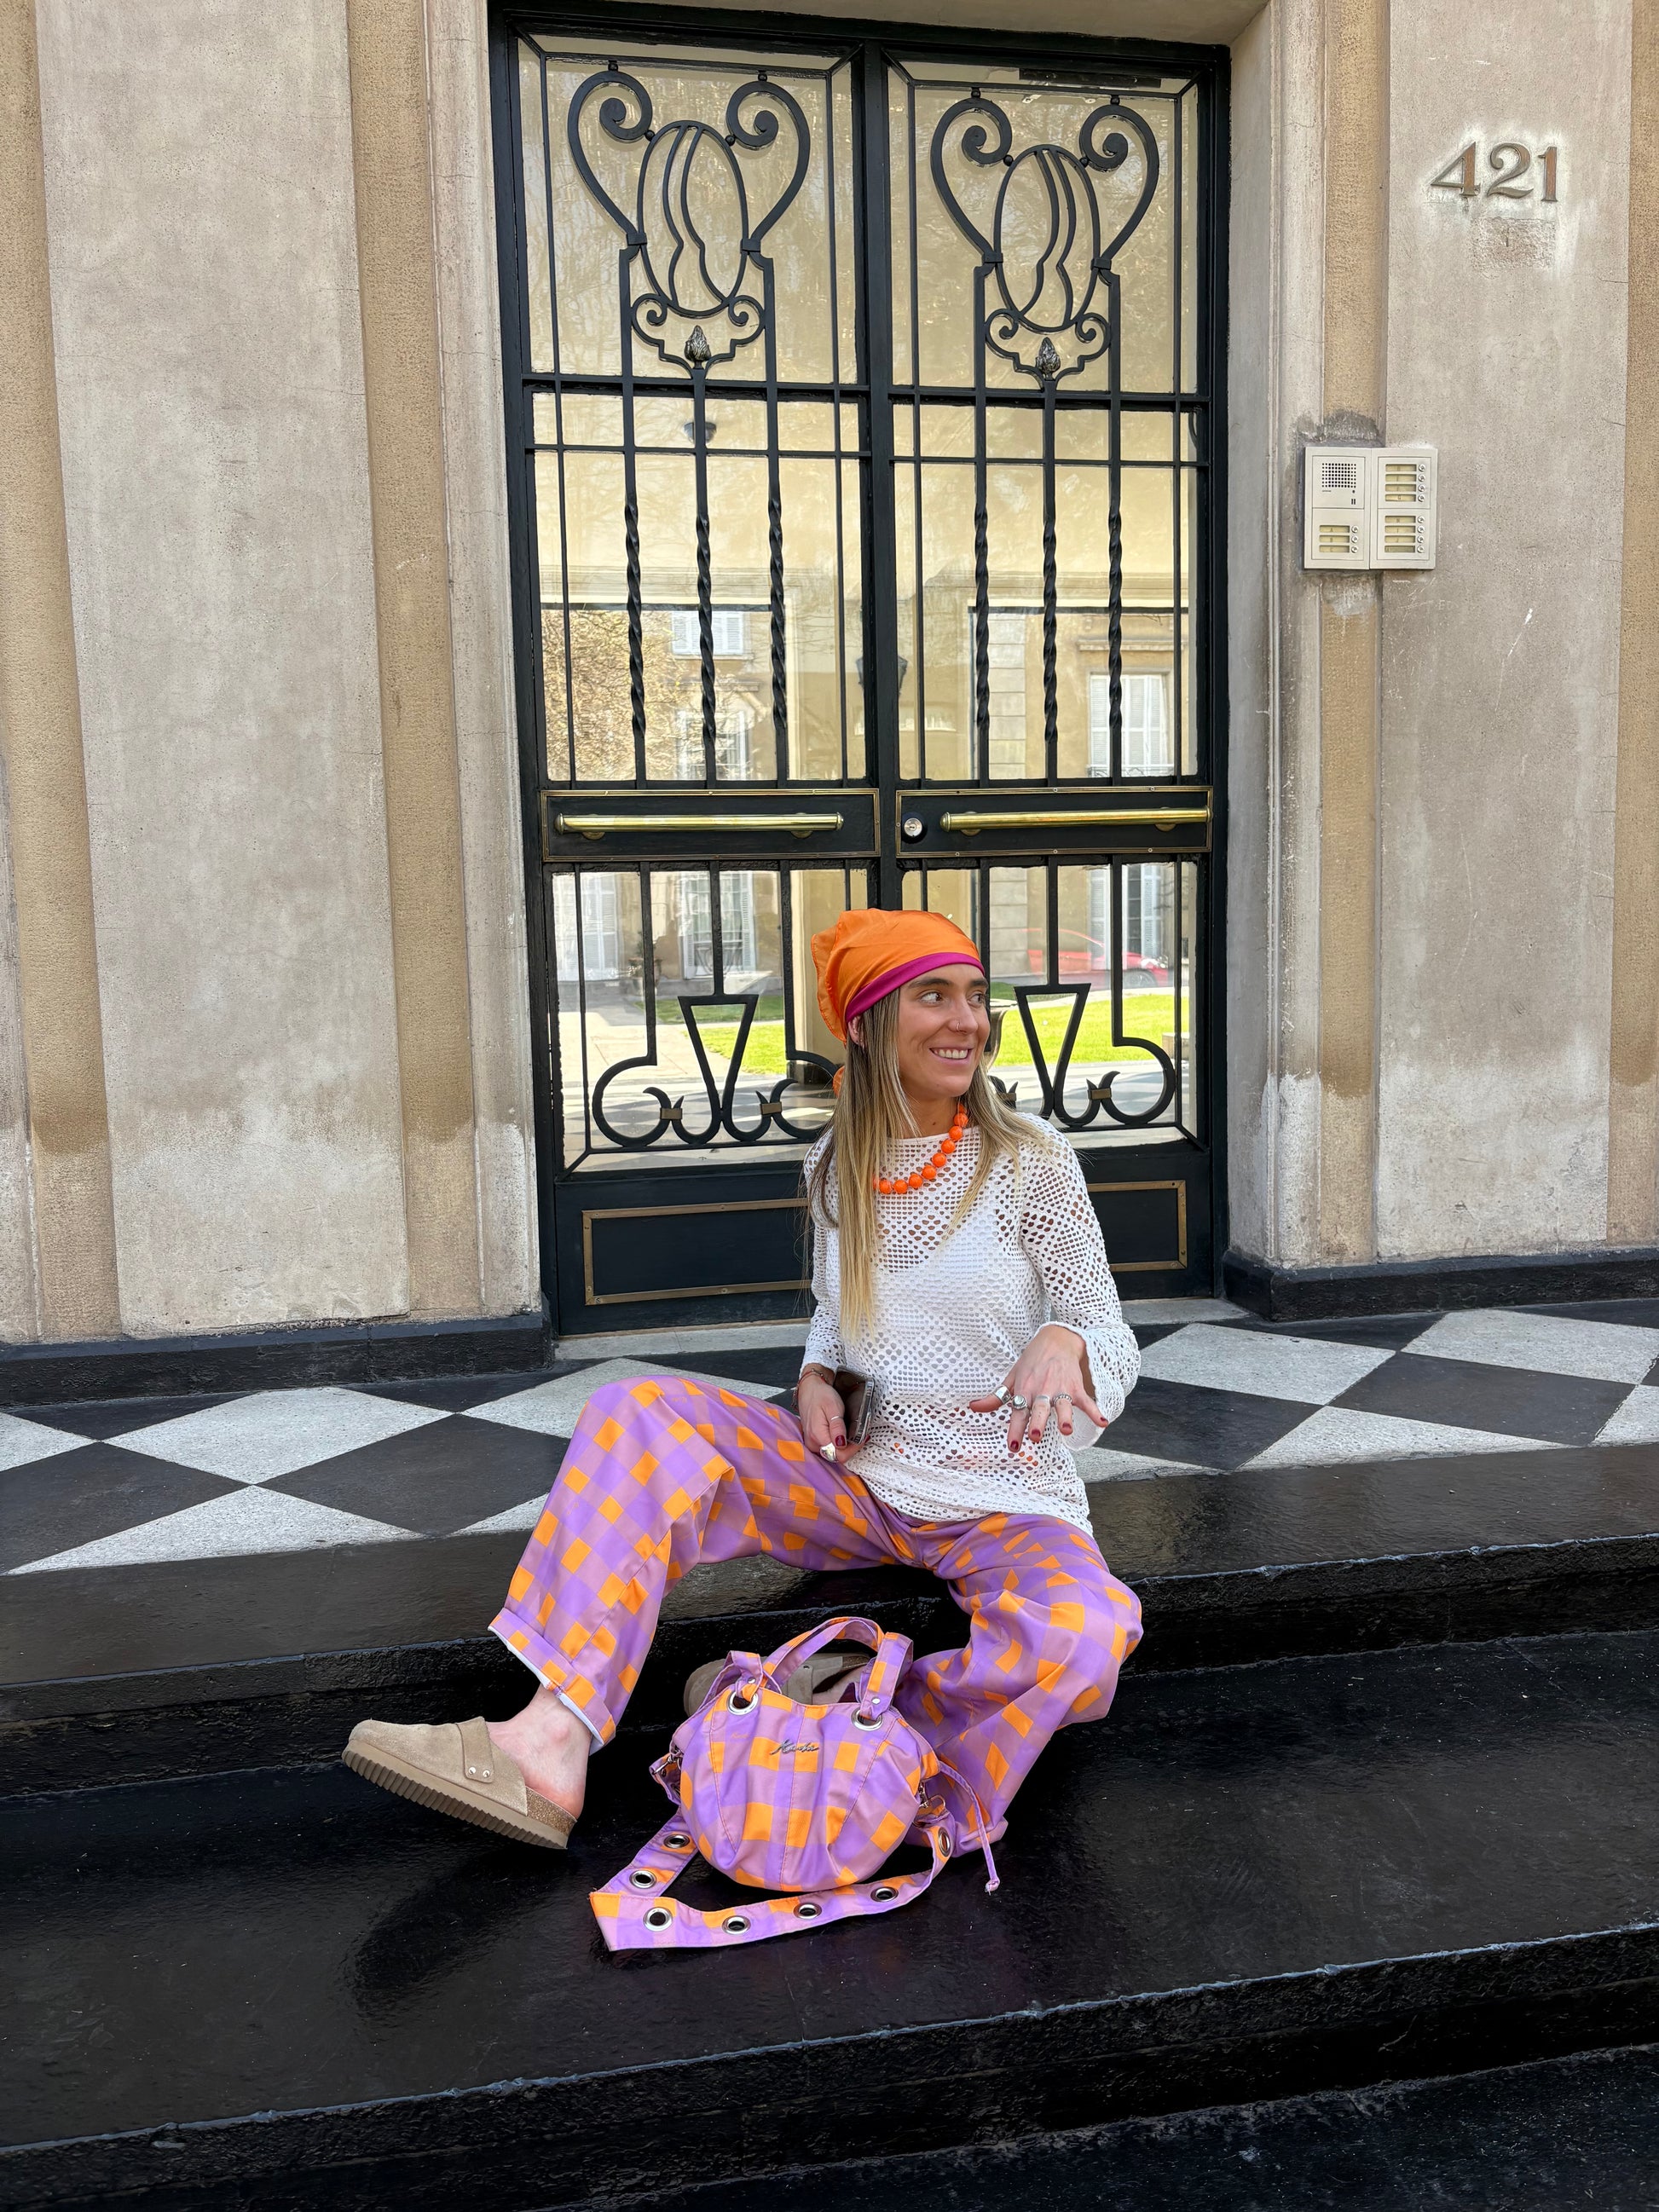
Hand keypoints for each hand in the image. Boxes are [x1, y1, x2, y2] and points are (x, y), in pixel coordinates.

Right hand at [796, 1369, 861, 1462]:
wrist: (809, 1389)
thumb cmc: (821, 1395)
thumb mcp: (833, 1407)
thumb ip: (837, 1427)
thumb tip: (841, 1444)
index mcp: (818, 1435)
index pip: (838, 1454)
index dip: (852, 1449)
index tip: (861, 1439)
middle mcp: (812, 1442)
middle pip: (835, 1456)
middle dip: (849, 1449)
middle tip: (859, 1436)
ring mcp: (811, 1442)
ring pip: (831, 1454)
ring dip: (843, 1447)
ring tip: (851, 1435)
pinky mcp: (812, 1440)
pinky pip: (827, 1448)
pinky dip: (836, 1444)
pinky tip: (842, 1436)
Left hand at [968, 1324, 1103, 1453]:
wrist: (1056, 1339)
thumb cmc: (1032, 1361)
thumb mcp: (1011, 1377)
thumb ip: (995, 1397)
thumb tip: (973, 1407)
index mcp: (1025, 1390)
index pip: (1018, 1413)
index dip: (1015, 1430)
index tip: (1013, 1447)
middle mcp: (1042, 1391)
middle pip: (1039, 1409)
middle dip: (1037, 1423)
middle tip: (1034, 1437)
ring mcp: (1060, 1388)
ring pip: (1062, 1405)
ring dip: (1065, 1417)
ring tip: (1066, 1430)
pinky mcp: (1076, 1386)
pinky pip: (1086, 1400)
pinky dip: (1095, 1410)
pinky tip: (1102, 1422)